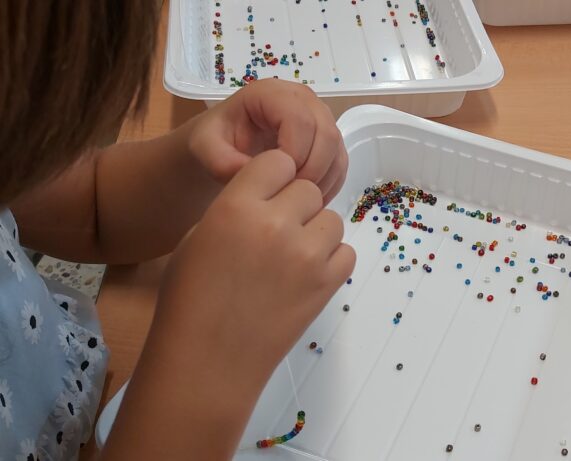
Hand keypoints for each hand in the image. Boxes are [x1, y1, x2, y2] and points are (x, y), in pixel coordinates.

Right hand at [152, 149, 355, 386]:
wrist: (207, 361)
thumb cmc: (190, 301)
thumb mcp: (197, 237)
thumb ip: (237, 208)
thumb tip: (269, 196)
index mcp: (235, 207)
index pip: (278, 162)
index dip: (273, 177)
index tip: (265, 196)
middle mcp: (275, 224)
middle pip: (308, 190)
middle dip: (295, 206)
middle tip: (276, 234)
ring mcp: (306, 256)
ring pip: (331, 220)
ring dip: (315, 233)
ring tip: (289, 258)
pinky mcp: (327, 284)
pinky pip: (346, 253)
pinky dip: (331, 261)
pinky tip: (305, 276)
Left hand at [187, 79, 346, 202]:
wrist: (224, 146)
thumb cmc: (215, 141)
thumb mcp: (204, 147)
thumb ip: (221, 160)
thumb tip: (254, 174)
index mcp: (271, 93)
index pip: (300, 120)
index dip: (294, 153)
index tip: (276, 179)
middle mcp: (303, 100)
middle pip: (326, 134)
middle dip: (311, 170)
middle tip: (289, 195)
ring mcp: (320, 119)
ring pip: (337, 151)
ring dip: (321, 180)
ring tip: (296, 200)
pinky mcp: (329, 140)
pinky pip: (341, 164)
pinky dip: (328, 185)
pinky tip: (307, 200)